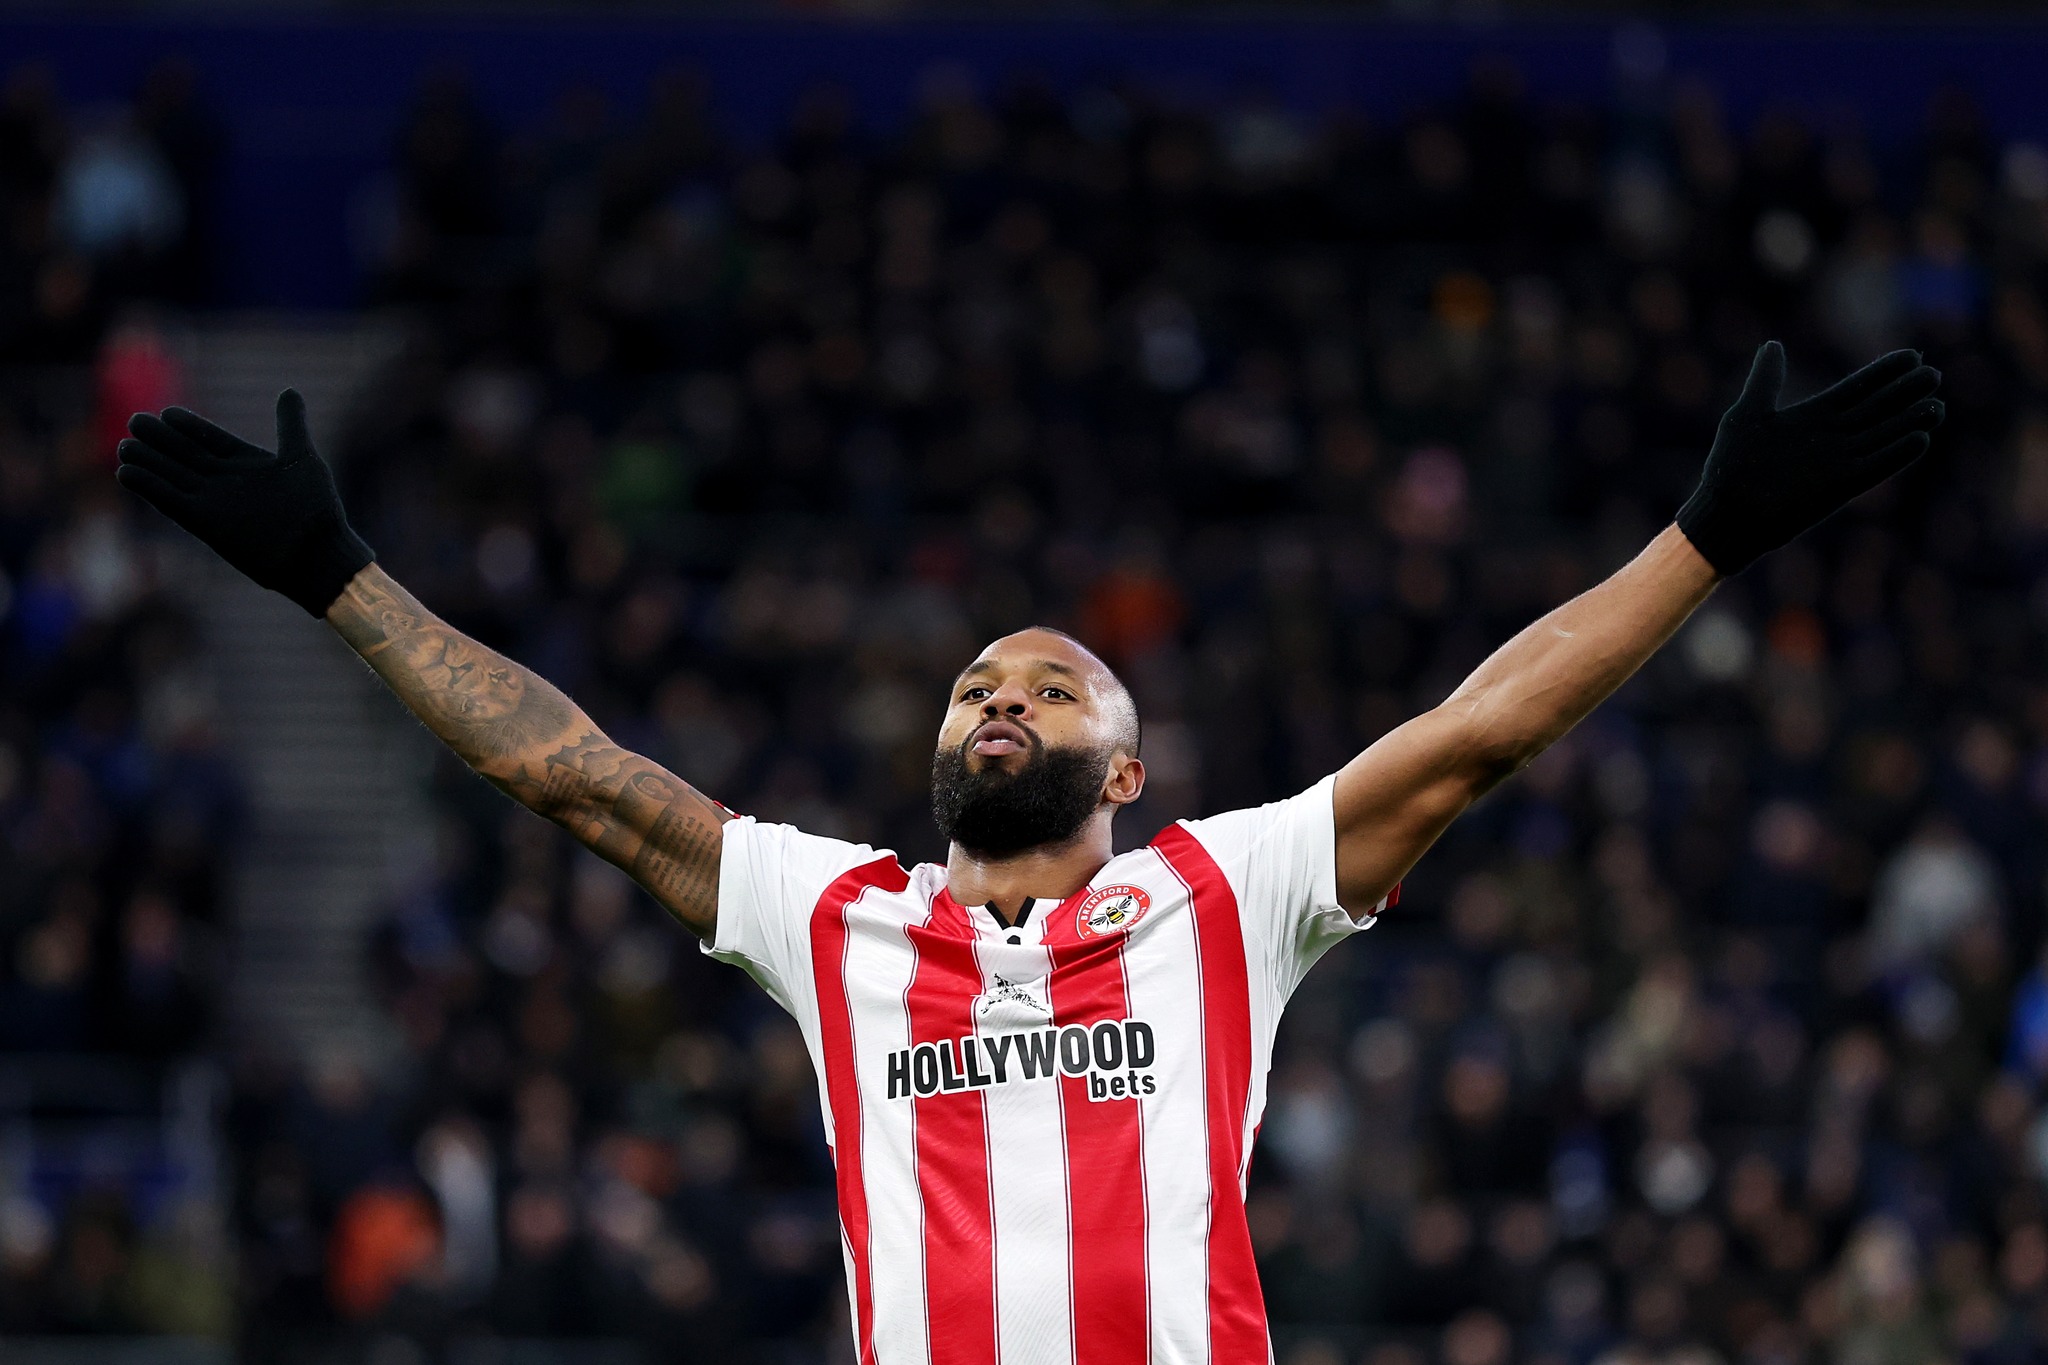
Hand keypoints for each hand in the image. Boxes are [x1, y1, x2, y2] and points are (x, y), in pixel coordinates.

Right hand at [116, 389, 374, 616]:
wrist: (316, 554)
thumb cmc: (316, 508)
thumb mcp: (302, 459)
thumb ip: (290, 425)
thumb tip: (289, 391)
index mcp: (248, 465)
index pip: (211, 440)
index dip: (190, 427)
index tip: (168, 412)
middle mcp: (227, 482)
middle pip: (187, 456)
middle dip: (162, 440)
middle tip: (136, 421)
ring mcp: (214, 502)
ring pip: (174, 477)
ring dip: (150, 462)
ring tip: (125, 446)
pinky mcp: (205, 524)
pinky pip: (170, 501)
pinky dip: (149, 488)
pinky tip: (126, 473)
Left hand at [1675, 342, 1944, 575]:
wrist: (1726, 513)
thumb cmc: (1730, 465)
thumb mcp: (1747, 414)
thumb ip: (1766, 380)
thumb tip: (1773, 344)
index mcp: (1812, 417)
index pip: (1857, 389)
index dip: (1884, 373)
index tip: (1912, 356)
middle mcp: (1831, 437)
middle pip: (1877, 409)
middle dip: (1905, 392)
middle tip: (1934, 375)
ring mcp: (1837, 462)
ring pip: (1883, 436)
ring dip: (1910, 421)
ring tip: (1937, 405)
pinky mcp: (1839, 487)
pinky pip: (1875, 468)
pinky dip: (1897, 455)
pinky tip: (1921, 439)